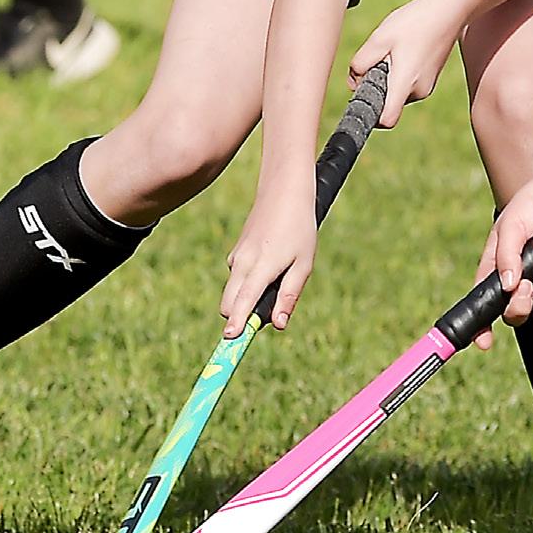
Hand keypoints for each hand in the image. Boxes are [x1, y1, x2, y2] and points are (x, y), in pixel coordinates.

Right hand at [220, 186, 318, 336]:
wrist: (284, 190)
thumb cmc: (300, 228)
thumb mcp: (303, 264)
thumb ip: (289, 295)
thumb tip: (279, 325)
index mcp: (260, 268)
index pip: (241, 305)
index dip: (236, 326)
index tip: (231, 343)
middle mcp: (242, 264)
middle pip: (228, 305)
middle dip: (240, 318)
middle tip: (269, 315)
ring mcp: (237, 257)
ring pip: (233, 291)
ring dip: (247, 299)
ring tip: (281, 279)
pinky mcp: (238, 251)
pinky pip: (238, 277)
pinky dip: (249, 283)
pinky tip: (274, 265)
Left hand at [350, 0, 463, 127]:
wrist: (449, 10)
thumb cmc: (414, 21)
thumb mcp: (379, 38)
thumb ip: (360, 64)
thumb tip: (353, 83)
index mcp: (405, 83)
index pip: (387, 120)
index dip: (371, 115)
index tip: (362, 96)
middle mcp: (418, 91)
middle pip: (388, 103)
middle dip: (376, 85)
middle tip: (379, 57)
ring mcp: (427, 87)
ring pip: (396, 92)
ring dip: (387, 77)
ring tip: (394, 49)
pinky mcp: (429, 79)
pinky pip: (406, 84)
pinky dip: (398, 72)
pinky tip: (404, 49)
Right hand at [475, 175, 532, 341]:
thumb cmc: (532, 202)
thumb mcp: (511, 225)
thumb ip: (506, 256)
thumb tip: (506, 285)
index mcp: (499, 265)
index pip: (486, 301)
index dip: (482, 326)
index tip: (484, 341)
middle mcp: (521, 273)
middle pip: (519, 310)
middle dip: (522, 301)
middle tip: (524, 285)